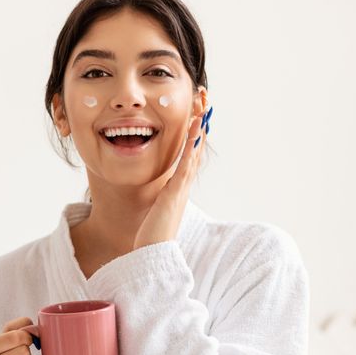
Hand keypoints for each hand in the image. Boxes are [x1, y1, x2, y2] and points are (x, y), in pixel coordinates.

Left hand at [132, 106, 210, 249]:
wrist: (152, 256)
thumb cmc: (152, 236)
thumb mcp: (157, 209)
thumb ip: (161, 197)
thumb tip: (160, 192)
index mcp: (178, 186)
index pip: (189, 152)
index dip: (194, 131)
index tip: (196, 110)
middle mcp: (183, 184)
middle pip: (196, 146)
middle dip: (200, 121)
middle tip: (204, 98)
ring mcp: (181, 188)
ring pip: (194, 151)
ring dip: (199, 126)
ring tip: (203, 104)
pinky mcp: (175, 193)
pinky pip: (185, 164)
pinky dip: (191, 145)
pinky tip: (195, 128)